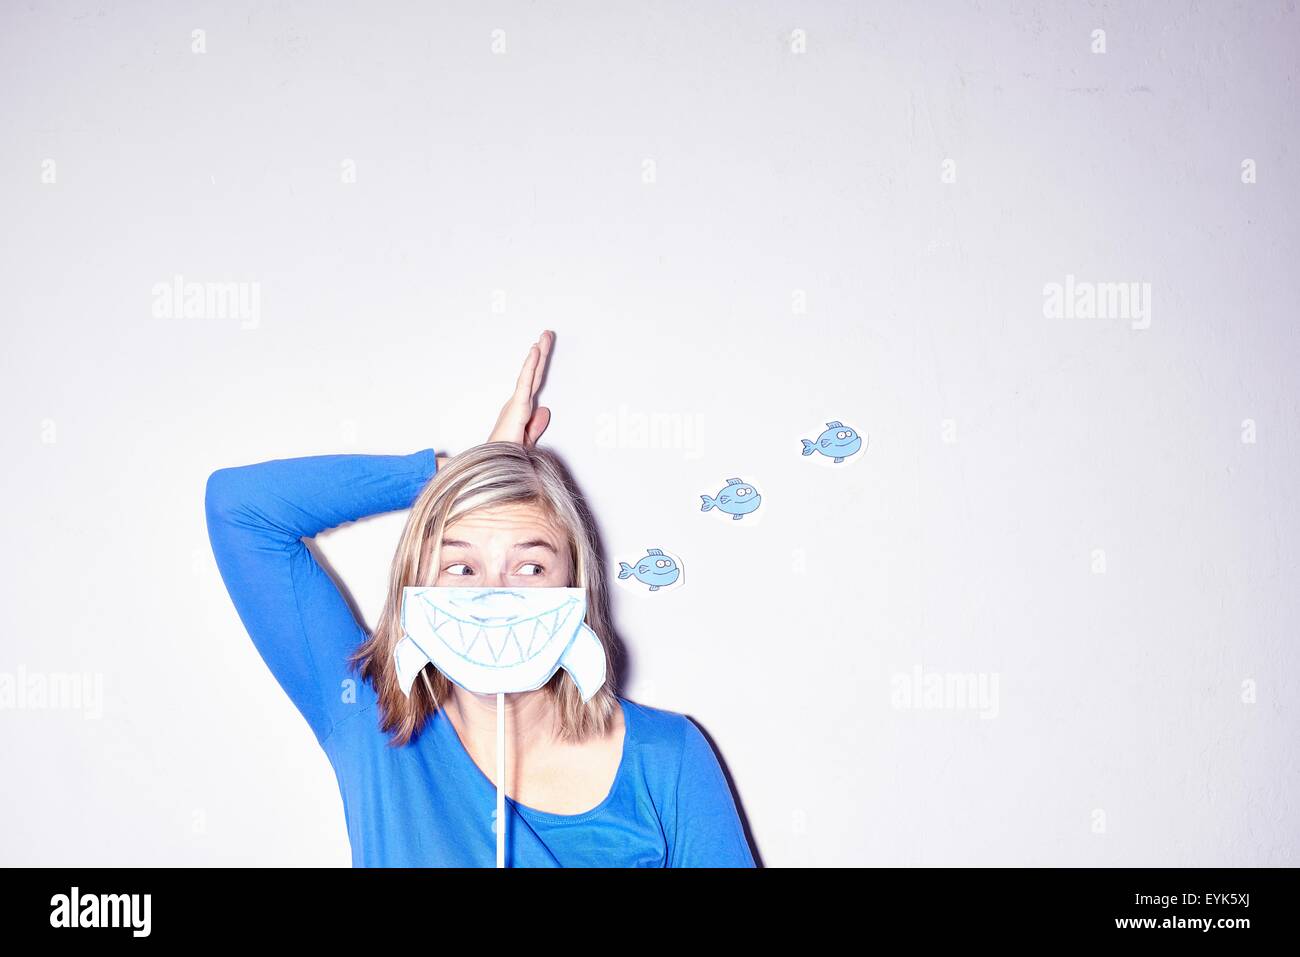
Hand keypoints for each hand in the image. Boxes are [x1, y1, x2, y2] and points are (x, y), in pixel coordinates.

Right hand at [488, 330, 553, 446]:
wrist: (496, 467)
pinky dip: (531, 365)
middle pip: (533, 374)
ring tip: (544, 336)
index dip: (539, 367)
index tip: (543, 351)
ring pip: (530, 374)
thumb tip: (545, 410)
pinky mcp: (517, 406)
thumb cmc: (506, 457)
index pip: (534, 384)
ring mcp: (516, 403)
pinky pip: (526, 382)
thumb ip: (536, 425)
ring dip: (538, 354)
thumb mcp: (527, 440)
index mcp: (520, 410)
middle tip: (547, 335)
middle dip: (541, 354)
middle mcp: (517, 403)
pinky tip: (535, 351)